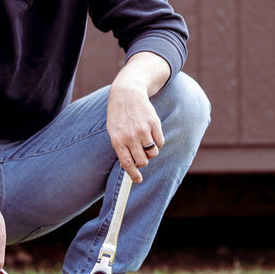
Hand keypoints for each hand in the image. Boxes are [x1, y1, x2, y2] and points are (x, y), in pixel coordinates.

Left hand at [106, 57, 168, 182]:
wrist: (127, 93)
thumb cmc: (118, 114)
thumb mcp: (113, 131)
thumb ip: (120, 148)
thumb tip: (128, 166)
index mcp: (118, 140)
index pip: (127, 164)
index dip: (134, 174)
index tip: (139, 180)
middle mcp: (130, 137)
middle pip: (142, 161)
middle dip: (143, 162)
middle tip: (142, 156)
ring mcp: (143, 130)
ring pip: (153, 153)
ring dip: (151, 152)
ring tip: (146, 143)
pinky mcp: (154, 124)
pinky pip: (160, 142)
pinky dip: (158, 142)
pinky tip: (152, 134)